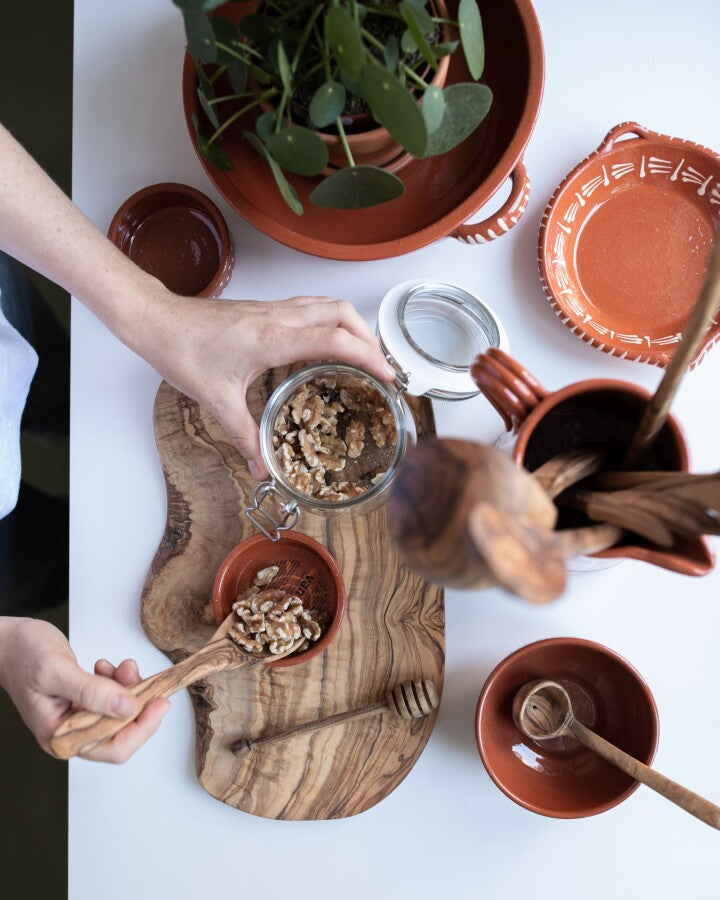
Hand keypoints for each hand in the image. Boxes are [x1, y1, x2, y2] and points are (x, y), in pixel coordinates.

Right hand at [0, 618, 168, 762]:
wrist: (9, 642)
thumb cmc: (23, 655)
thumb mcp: (58, 670)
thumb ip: (92, 692)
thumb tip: (128, 708)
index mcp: (61, 738)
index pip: (114, 748)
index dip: (142, 728)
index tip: (160, 702)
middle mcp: (72, 735)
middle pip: (122, 733)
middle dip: (138, 704)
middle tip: (145, 678)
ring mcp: (78, 720)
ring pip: (120, 713)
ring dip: (128, 689)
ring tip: (121, 666)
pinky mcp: (83, 705)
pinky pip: (112, 699)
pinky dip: (117, 682)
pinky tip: (106, 668)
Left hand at [135, 291, 395, 476]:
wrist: (157, 320)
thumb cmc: (182, 351)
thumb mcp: (216, 400)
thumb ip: (244, 436)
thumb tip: (260, 466)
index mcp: (272, 339)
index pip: (335, 340)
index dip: (367, 355)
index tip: (387, 374)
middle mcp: (279, 318)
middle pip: (342, 313)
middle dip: (369, 337)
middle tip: (381, 365)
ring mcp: (273, 309)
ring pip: (328, 304)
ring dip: (353, 324)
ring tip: (363, 351)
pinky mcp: (265, 308)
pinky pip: (311, 306)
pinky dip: (331, 319)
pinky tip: (326, 340)